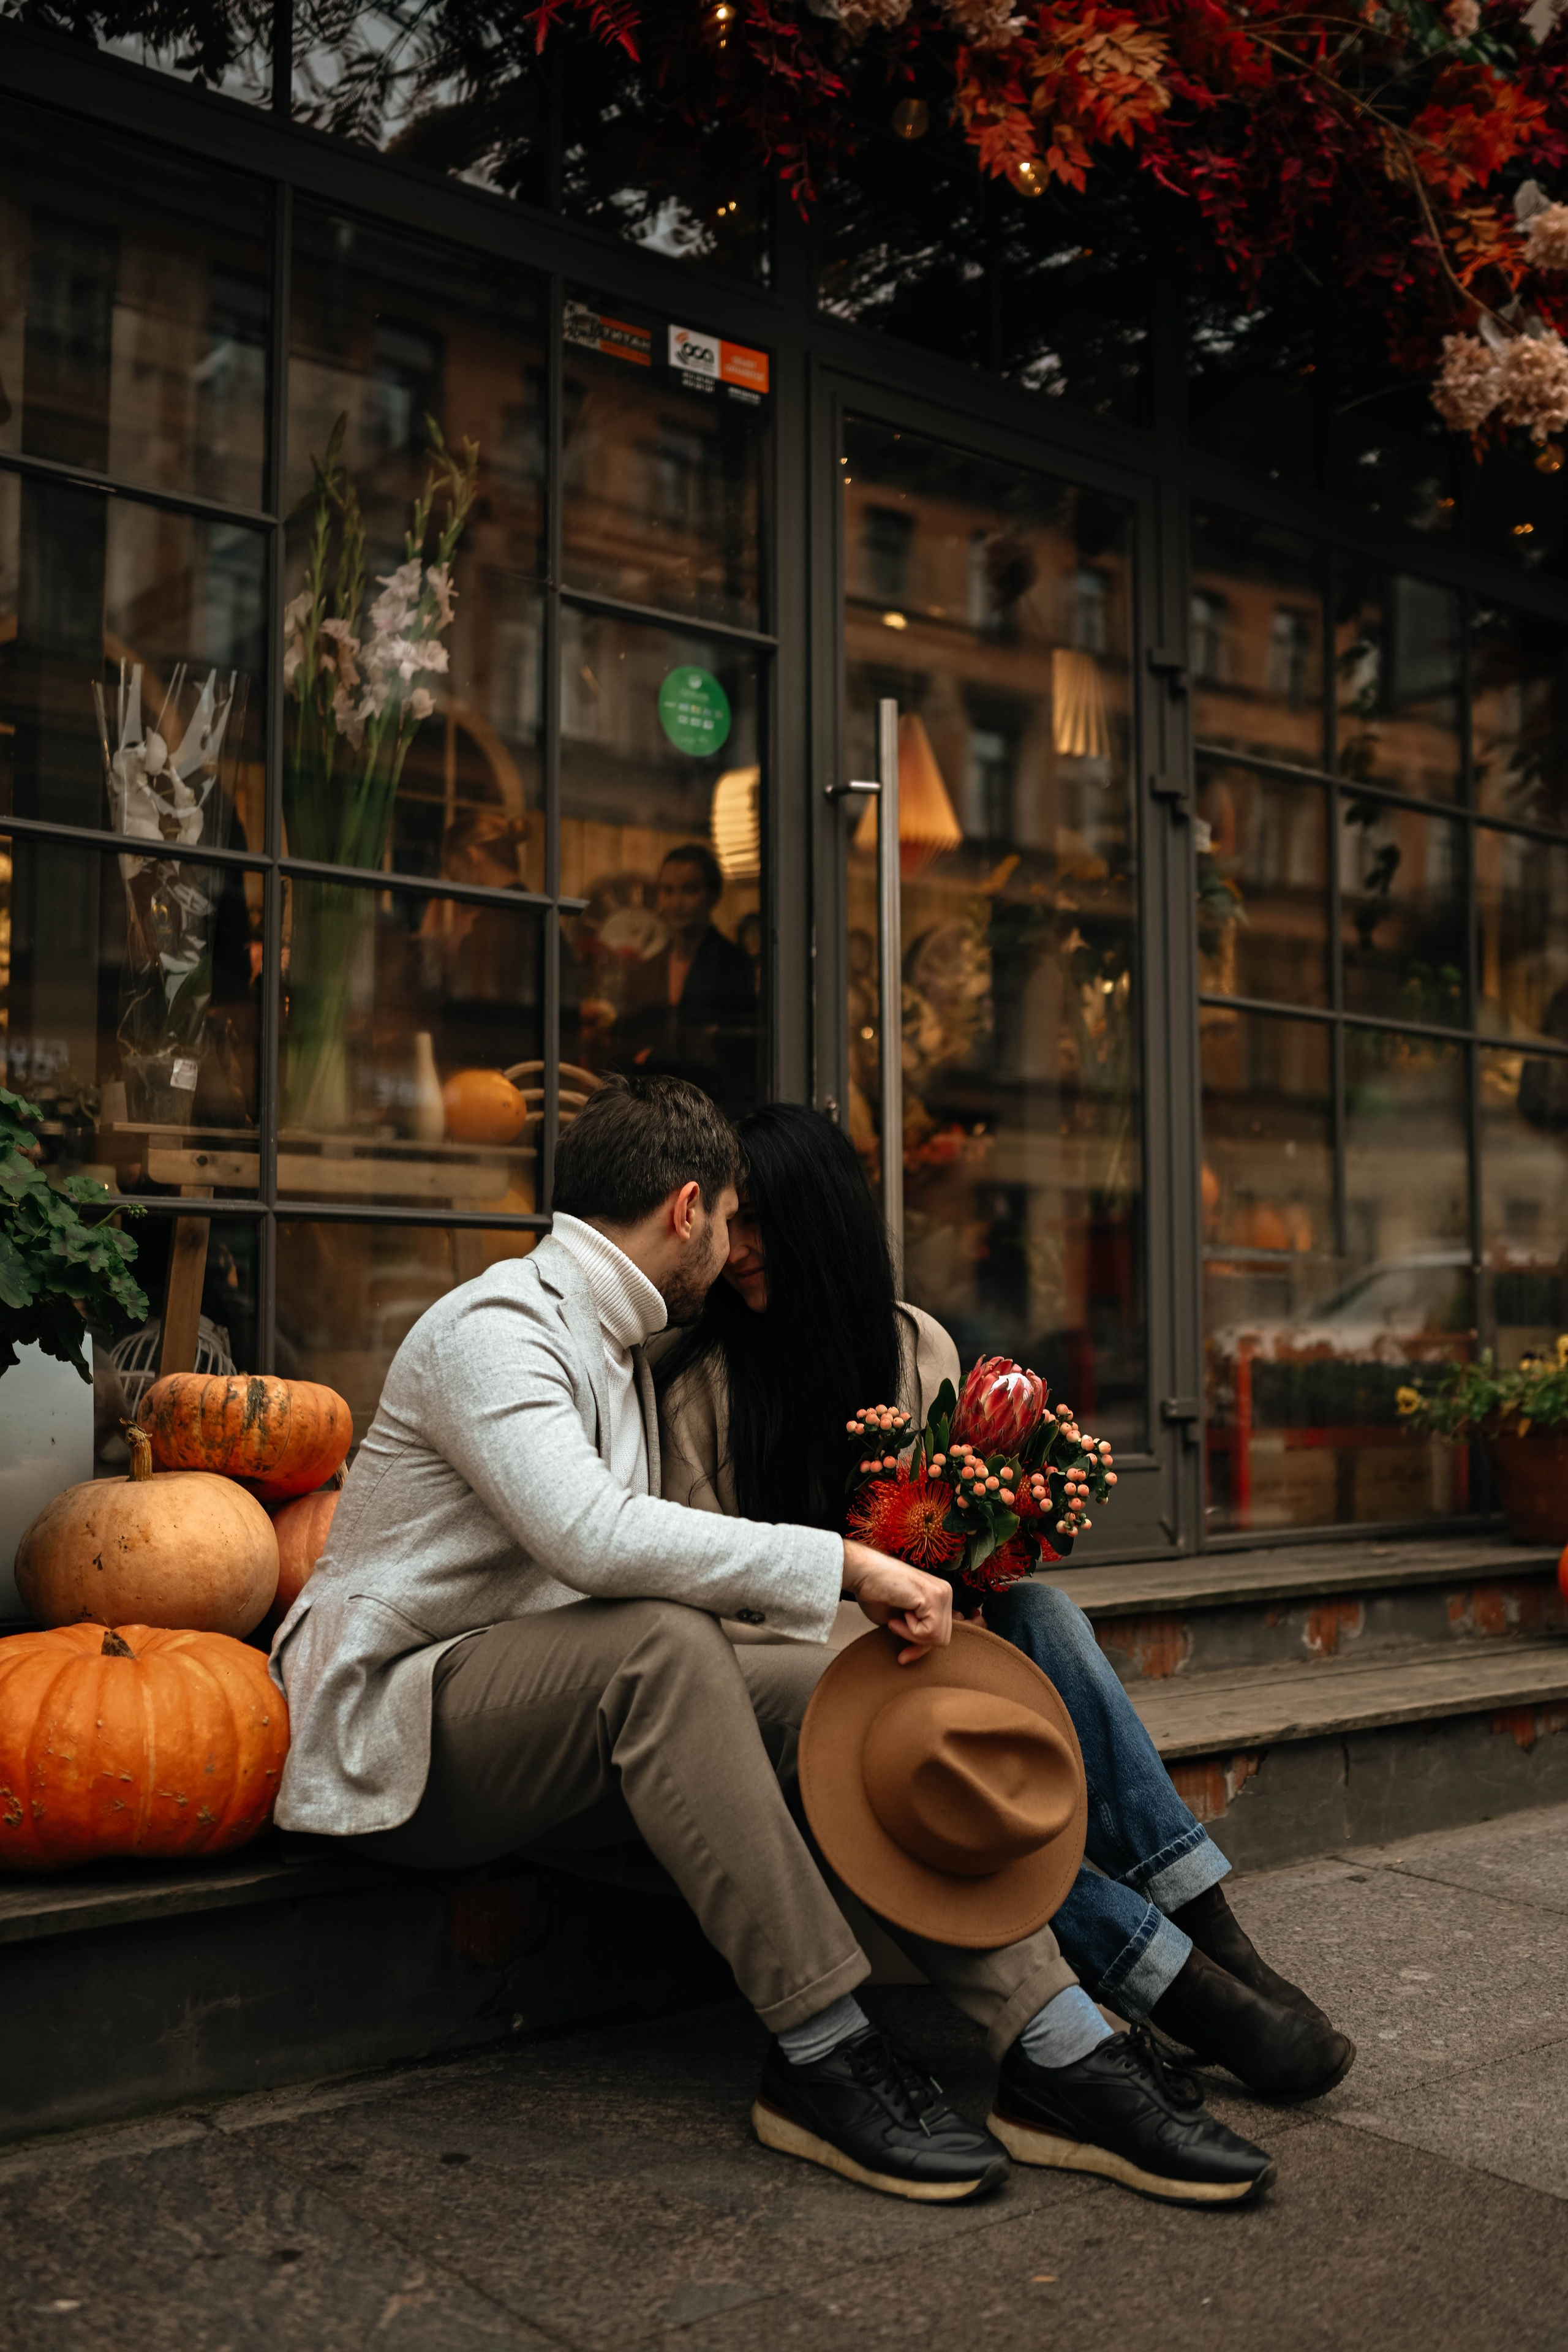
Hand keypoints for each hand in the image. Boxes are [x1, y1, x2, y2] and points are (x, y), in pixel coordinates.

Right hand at [841, 1540, 952, 1663]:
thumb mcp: (900, 1620)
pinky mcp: (934, 1596)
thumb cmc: (875, 1593)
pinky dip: (910, 1630)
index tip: (903, 1656)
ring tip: (895, 1619)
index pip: (940, 1631)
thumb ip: (916, 1629)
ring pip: (938, 1638)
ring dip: (911, 1635)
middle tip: (894, 1627)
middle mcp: (945, 1592)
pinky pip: (930, 1631)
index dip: (921, 1646)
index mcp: (939, 1596)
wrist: (862, 1573)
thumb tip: (925, 1647)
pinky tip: (900, 1613)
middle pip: (942, 1638)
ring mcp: (942, 1593)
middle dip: (917, 1643)